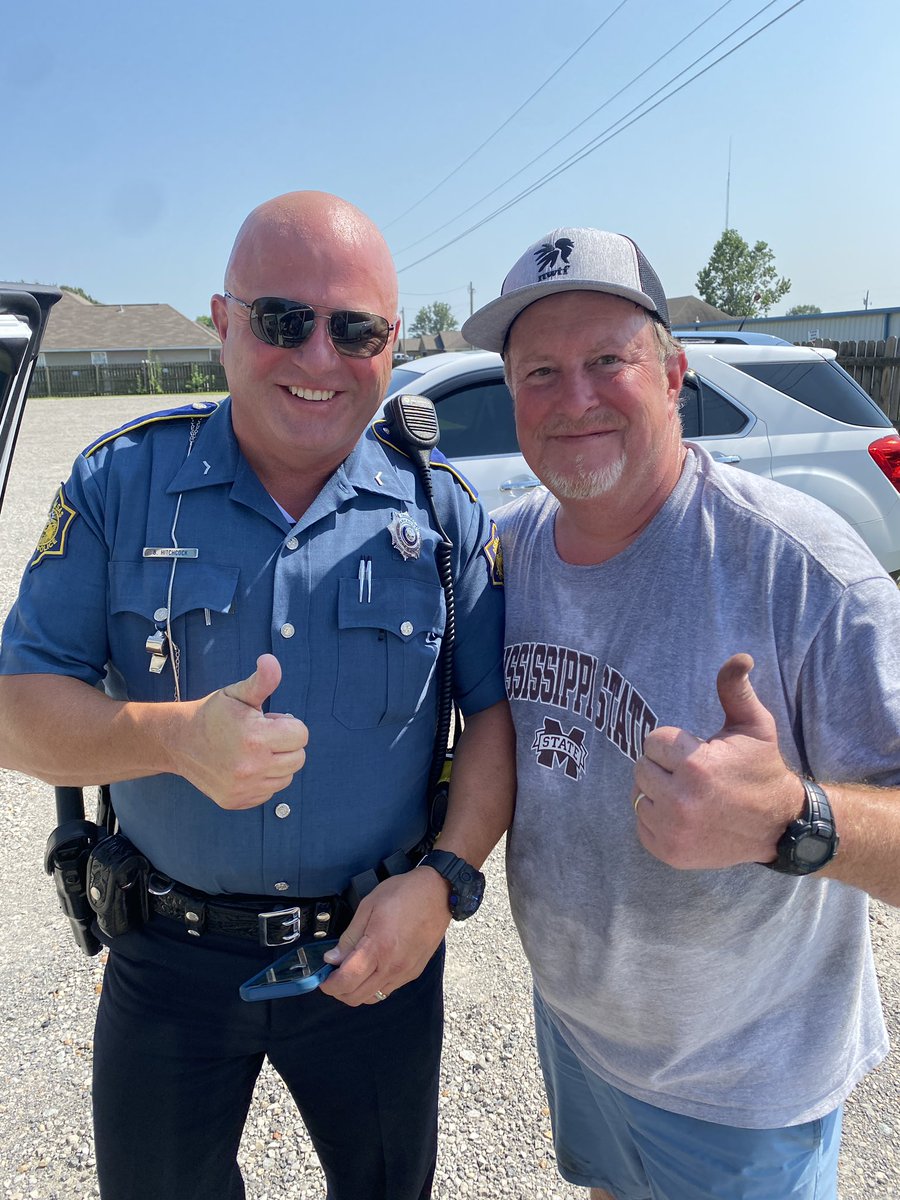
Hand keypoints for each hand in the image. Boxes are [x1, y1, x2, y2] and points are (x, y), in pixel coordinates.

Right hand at [170, 653, 307, 808]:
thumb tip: (271, 660)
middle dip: (285, 744)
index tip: (268, 721)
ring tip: (253, 750)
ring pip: (286, 777)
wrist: (178, 741)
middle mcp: (251, 767)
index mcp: (255, 737)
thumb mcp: (237, 693)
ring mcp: (243, 788)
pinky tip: (245, 766)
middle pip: (298, 758)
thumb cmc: (213, 714)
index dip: (287, 724)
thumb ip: (261, 681)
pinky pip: (269, 792)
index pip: (301, 735)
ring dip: (276, 763)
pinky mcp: (236, 801)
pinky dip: (263, 780)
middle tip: (261, 735)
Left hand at [319, 869, 451, 1006]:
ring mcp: (405, 972)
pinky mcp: (414, 972)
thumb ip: (349, 937)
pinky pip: (388, 990)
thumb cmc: (403, 894)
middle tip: (333, 975)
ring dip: (356, 991)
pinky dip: (373, 987)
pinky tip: (371, 970)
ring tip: (351, 972)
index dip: (329, 985)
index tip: (322, 978)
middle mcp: (392, 966)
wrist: (438, 892)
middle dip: (339, 991)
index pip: (346, 981)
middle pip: (357, 997)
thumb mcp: (368, 906)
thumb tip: (332, 958)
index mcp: (378, 948)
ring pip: (373, 998)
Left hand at [633, 653, 803, 868]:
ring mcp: (673, 831)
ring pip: (638, 795)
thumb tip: (740, 656)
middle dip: (664, 767)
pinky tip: (684, 815)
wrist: (778, 827)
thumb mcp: (754, 727)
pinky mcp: (669, 852)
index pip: (653, 741)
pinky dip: (656, 819)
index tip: (697, 753)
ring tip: (689, 794)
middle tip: (693, 775)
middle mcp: (681, 801)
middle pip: (641, 768)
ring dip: (658, 792)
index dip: (675, 744)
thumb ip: (736, 690)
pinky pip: (641, 824)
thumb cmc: (761, 771)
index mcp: (696, 766)